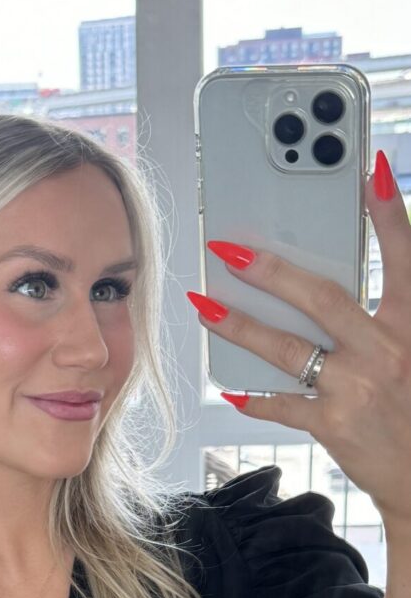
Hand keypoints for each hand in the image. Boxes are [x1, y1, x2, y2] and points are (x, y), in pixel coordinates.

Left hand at [192, 150, 410, 530]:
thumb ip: (392, 316)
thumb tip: (342, 290)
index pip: (404, 258)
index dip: (390, 215)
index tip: (373, 171)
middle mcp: (386, 350)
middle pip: (323, 299)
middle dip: (274, 271)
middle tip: (232, 250)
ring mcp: (356, 388)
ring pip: (289, 349)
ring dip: (241, 326)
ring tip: (205, 307)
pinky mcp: (334, 425)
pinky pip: (284, 405)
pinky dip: (256, 398)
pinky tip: (232, 389)